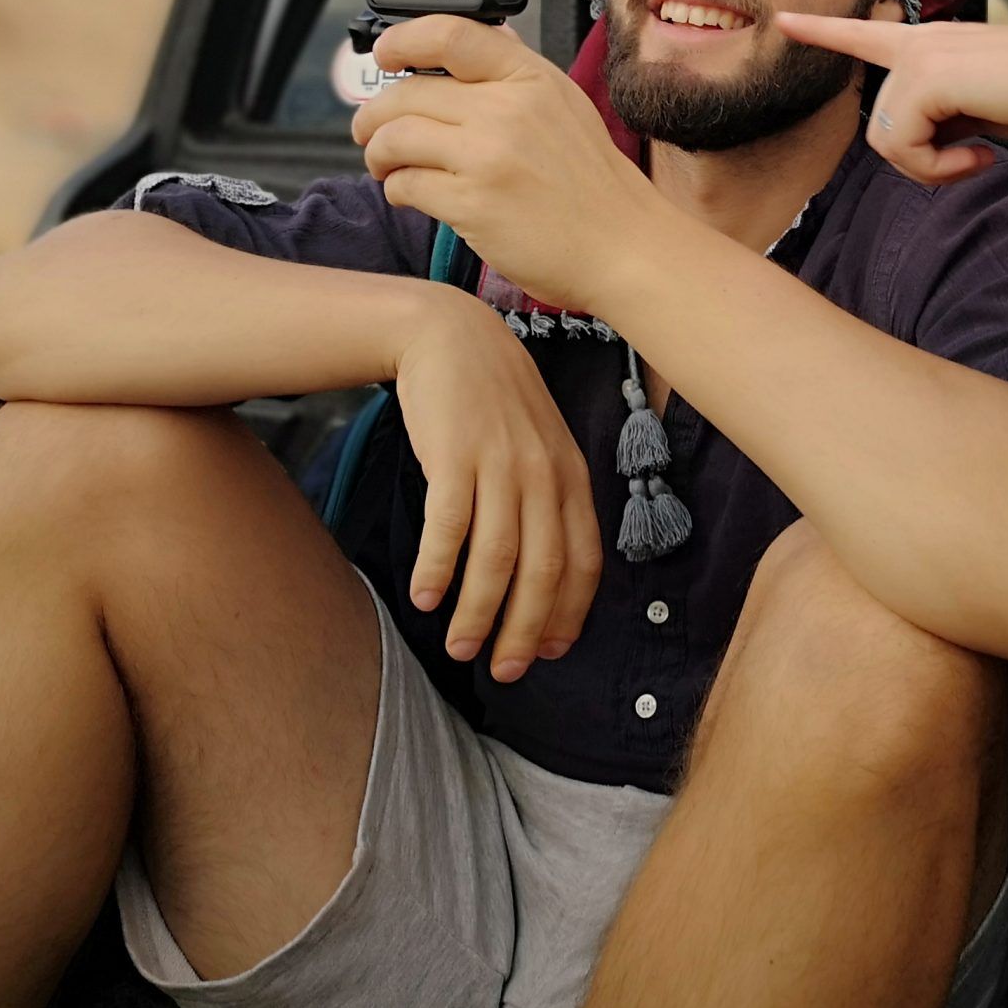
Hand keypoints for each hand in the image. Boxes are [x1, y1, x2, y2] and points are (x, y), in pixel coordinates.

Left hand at [351, 15, 666, 310]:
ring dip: (378, 153)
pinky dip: (397, 189)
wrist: (624, 247)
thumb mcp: (565, 107)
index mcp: (531, 79)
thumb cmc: (595, 186)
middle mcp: (507, 110)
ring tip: (385, 166)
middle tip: (370, 130)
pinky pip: (406, 184)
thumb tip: (469, 46)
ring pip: (396, 137)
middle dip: (375, 113)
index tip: (385, 54)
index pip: (451, 35)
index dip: (403, 39)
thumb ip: (516, 77)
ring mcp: (488, 157)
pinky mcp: (472, 204)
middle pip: (408, 92)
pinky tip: (409, 194)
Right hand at [391, 288, 602, 680]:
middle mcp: (544, 473)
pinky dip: (438, 567)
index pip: (583, 559)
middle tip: (505, 672)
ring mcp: (500, 463)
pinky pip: (449, 526)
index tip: (550, 653)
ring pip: (497, 557)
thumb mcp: (537, 444)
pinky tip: (424, 598)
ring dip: (479, 612)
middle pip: (543, 569)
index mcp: (571, 475)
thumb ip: (547, 498)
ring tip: (460, 649)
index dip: (569, 613)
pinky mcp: (455, 455)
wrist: (449, 335)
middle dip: (526, 629)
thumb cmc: (492, 401)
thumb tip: (540, 571)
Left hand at [773, 16, 1007, 184]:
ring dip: (932, 167)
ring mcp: (921, 57)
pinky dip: (939, 169)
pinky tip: (981, 158)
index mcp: (935, 44)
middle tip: (973, 161)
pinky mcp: (927, 77)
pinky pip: (903, 148)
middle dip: (919, 161)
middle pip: (880, 126)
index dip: (824, 32)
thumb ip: (946, 117)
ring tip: (980, 157)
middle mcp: (920, 43)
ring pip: (886, 142)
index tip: (785, 22)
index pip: (866, 36)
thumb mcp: (986, 110)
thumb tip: (926, 150)